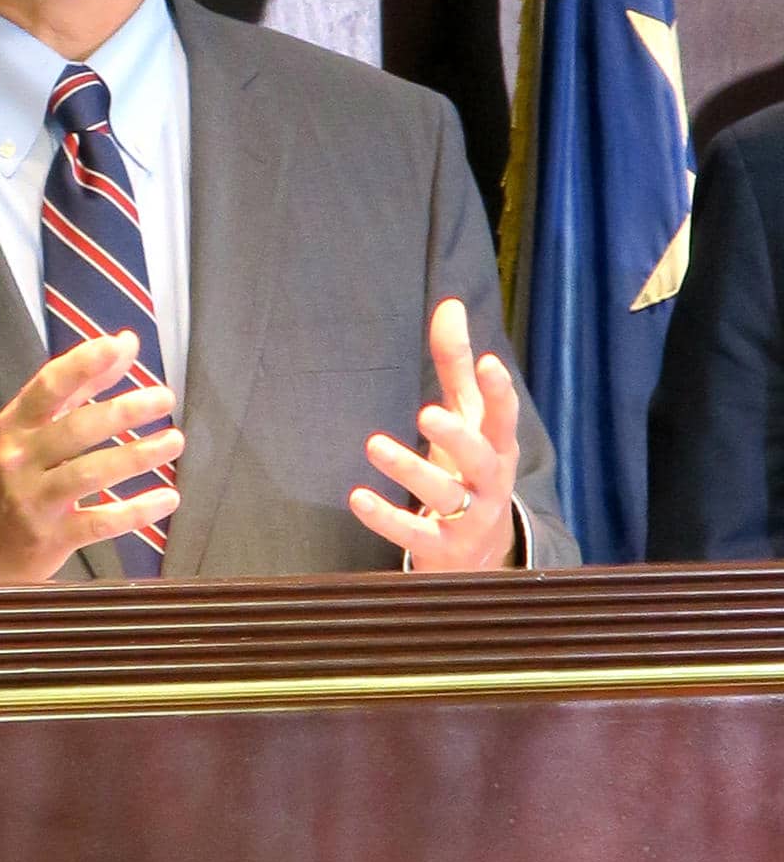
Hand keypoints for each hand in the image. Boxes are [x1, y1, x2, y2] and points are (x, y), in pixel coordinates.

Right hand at [0, 331, 182, 584]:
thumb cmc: (14, 472)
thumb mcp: (32, 428)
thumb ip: (80, 385)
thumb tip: (125, 343)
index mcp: (14, 425)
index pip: (48, 387)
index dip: (82, 364)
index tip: (117, 346)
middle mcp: (19, 460)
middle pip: (75, 430)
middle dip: (123, 411)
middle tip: (164, 397)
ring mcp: (34, 501)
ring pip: (90, 474)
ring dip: (137, 456)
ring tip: (174, 440)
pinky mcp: (53, 538)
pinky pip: (101, 522)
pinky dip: (138, 511)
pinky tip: (168, 498)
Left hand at [348, 297, 518, 569]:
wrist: (479, 557)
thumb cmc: (468, 471)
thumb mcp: (466, 419)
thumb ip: (456, 366)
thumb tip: (450, 304)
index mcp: (497, 446)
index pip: (503, 416)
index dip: (498, 392)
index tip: (487, 362)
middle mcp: (488, 482)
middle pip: (480, 459)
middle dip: (457, 437)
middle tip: (427, 413)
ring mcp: (468, 519)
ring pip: (444, 495)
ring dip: (410, 471)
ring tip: (375, 444)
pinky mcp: (441, 548)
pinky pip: (413, 533)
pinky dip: (385, 517)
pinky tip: (357, 497)